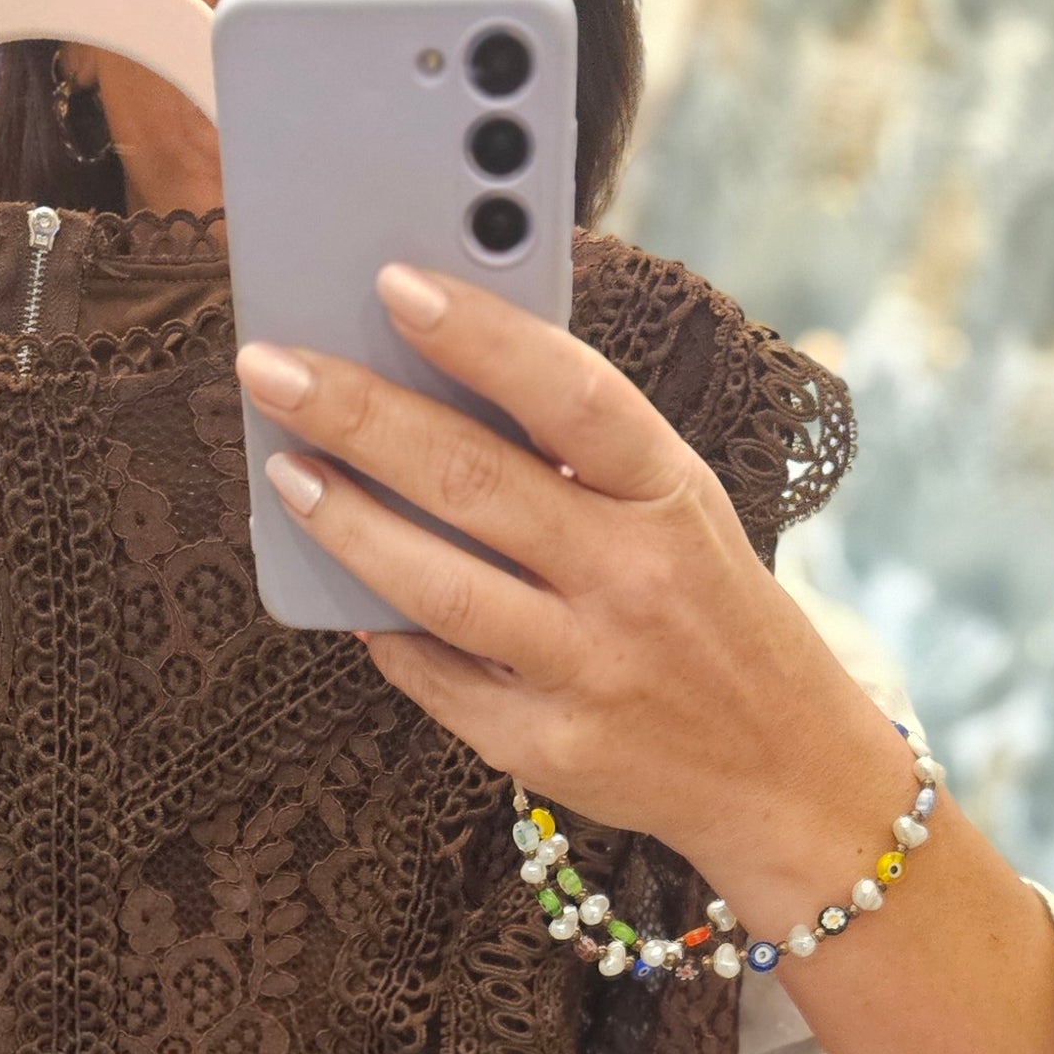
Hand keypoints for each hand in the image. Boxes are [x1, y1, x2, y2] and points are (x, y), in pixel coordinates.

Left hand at [234, 263, 915, 935]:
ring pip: (437, 586)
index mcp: (669, 494)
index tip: (394, 282)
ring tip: (288, 472)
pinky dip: (383, 632)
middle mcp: (631, 578)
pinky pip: (437, 678)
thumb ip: (585, 453)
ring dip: (346, 523)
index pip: (571, 394)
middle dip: (358, 415)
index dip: (481, 335)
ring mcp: (587, 669)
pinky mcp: (545, 747)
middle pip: (474, 481)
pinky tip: (340, 594)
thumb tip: (442, 378)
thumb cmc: (707, 610)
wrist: (781, 770)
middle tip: (272, 368)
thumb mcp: (678, 508)